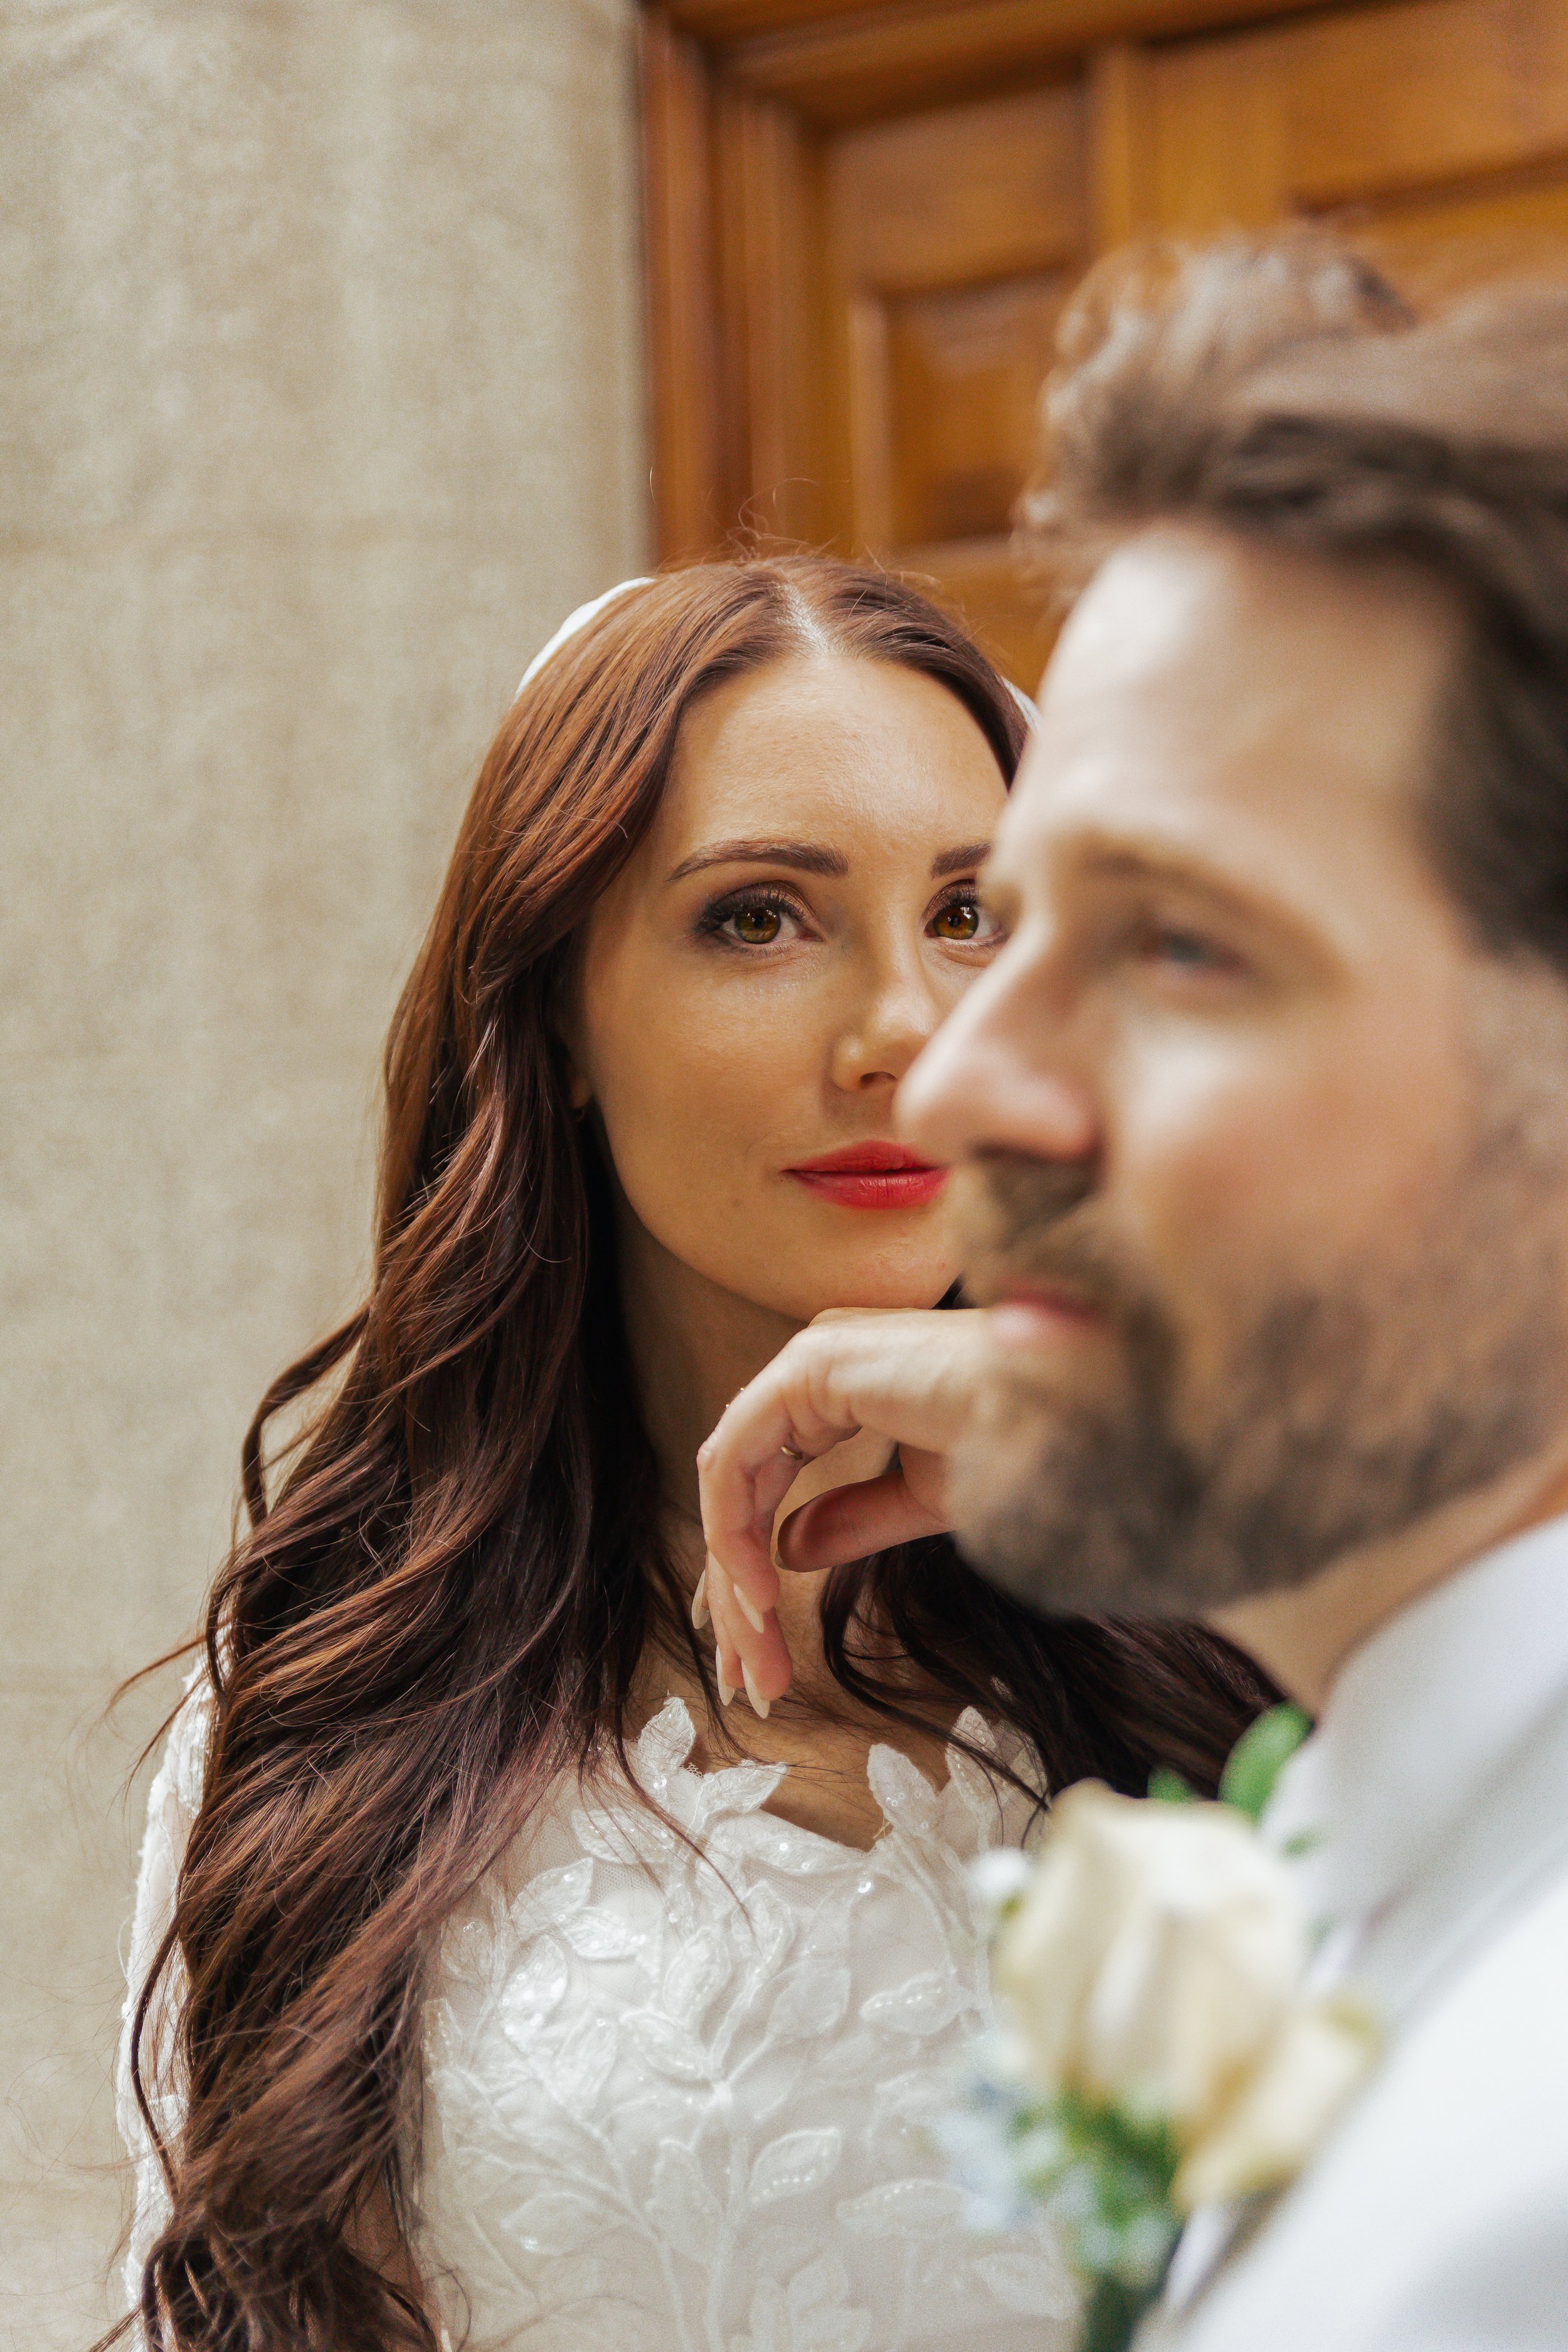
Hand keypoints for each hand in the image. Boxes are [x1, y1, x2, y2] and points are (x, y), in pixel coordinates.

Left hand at [695, 1308, 990, 1706]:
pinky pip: (734, 1460)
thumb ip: (851, 1518)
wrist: (1060, 1412)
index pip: (762, 1478)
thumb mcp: (919, 1499)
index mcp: (840, 1382)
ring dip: (734, 1578)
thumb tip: (787, 1549)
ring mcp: (807, 1359)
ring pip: (729, 1480)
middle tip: (743, 1678)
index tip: (752, 1647)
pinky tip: (761, 1598)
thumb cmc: (1012, 1444)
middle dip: (734, 1590)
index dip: (745, 1565)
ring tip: (756, 1659)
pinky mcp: (806, 1369)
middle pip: (740, 1486)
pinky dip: (734, 1532)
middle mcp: (813, 1361)